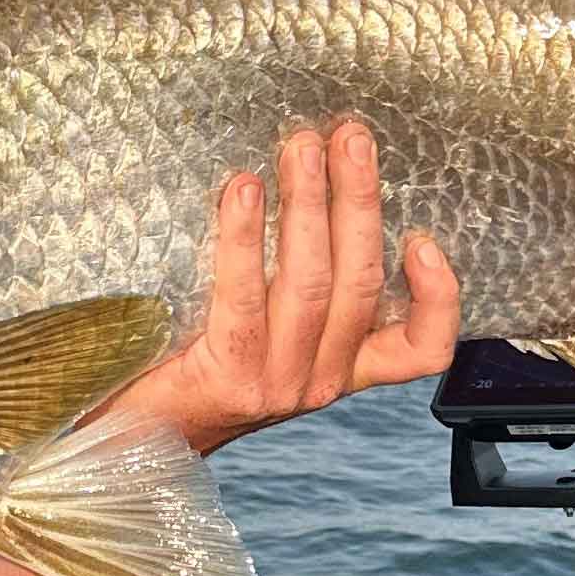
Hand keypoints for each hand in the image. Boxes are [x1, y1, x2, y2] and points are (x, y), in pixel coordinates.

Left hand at [116, 119, 462, 457]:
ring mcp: (278, 383)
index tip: (425, 240)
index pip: (421, 350)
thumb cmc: (194, 371)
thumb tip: (308, 184)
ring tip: (300, 148)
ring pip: (312, 284)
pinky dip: (246, 238)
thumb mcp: (265, 336)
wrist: (135, 439)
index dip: (439, 298)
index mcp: (342, 368)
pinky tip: (243, 191)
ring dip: (309, 206)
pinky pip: (244, 298)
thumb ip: (294, 287)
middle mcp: (320, 380)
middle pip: (360, 283)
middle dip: (358, 200)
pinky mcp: (230, 379)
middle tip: (349, 136)